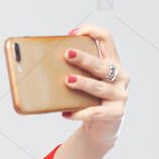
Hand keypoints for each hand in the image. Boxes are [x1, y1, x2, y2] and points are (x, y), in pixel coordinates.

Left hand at [62, 25, 128, 147]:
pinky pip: (95, 112)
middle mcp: (120, 76)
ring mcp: (119, 95)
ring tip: (67, 80)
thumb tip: (38, 64)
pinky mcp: (115, 113)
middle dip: (84, 58)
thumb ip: (72, 70)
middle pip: (101, 64)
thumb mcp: (85, 80)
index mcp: (111, 62)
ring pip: (99, 87)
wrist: (102, 126)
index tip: (73, 33)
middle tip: (66, 55)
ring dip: (83, 83)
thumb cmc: (90, 98)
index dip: (92, 31)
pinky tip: (66, 113)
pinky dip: (80, 112)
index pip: (106, 39)